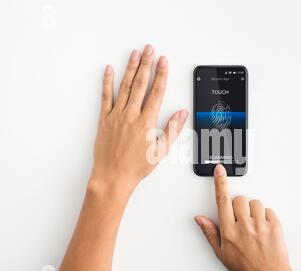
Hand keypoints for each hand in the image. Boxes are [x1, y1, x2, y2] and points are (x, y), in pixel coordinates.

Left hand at [90, 45, 187, 197]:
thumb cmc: (136, 167)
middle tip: (149, 49)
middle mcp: (131, 115)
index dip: (161, 75)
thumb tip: (182, 113)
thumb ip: (172, 130)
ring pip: (124, 87)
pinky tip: (110, 70)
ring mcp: (116, 116)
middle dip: (146, 64)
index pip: (156, 92)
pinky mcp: (104, 119)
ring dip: (130, 68)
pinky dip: (107, 82)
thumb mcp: (160, 151)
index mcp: (146, 122)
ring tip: (134, 54)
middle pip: (140, 84)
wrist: (112, 176)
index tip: (163, 62)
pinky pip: (105, 97)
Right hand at [195, 164, 300, 270]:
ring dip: (253, 210)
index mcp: (229, 231)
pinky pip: (269, 210)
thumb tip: (200, 219)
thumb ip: (210, 232)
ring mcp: (260, 226)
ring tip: (254, 225)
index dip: (220, 183)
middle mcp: (244, 226)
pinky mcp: (275, 226)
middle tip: (241, 219)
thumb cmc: (246, 268)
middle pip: (239, 199)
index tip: (219, 170)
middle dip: (238, 205)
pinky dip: (266, 216)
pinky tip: (263, 228)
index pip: (222, 200)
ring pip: (255, 203)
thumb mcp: (222, 254)